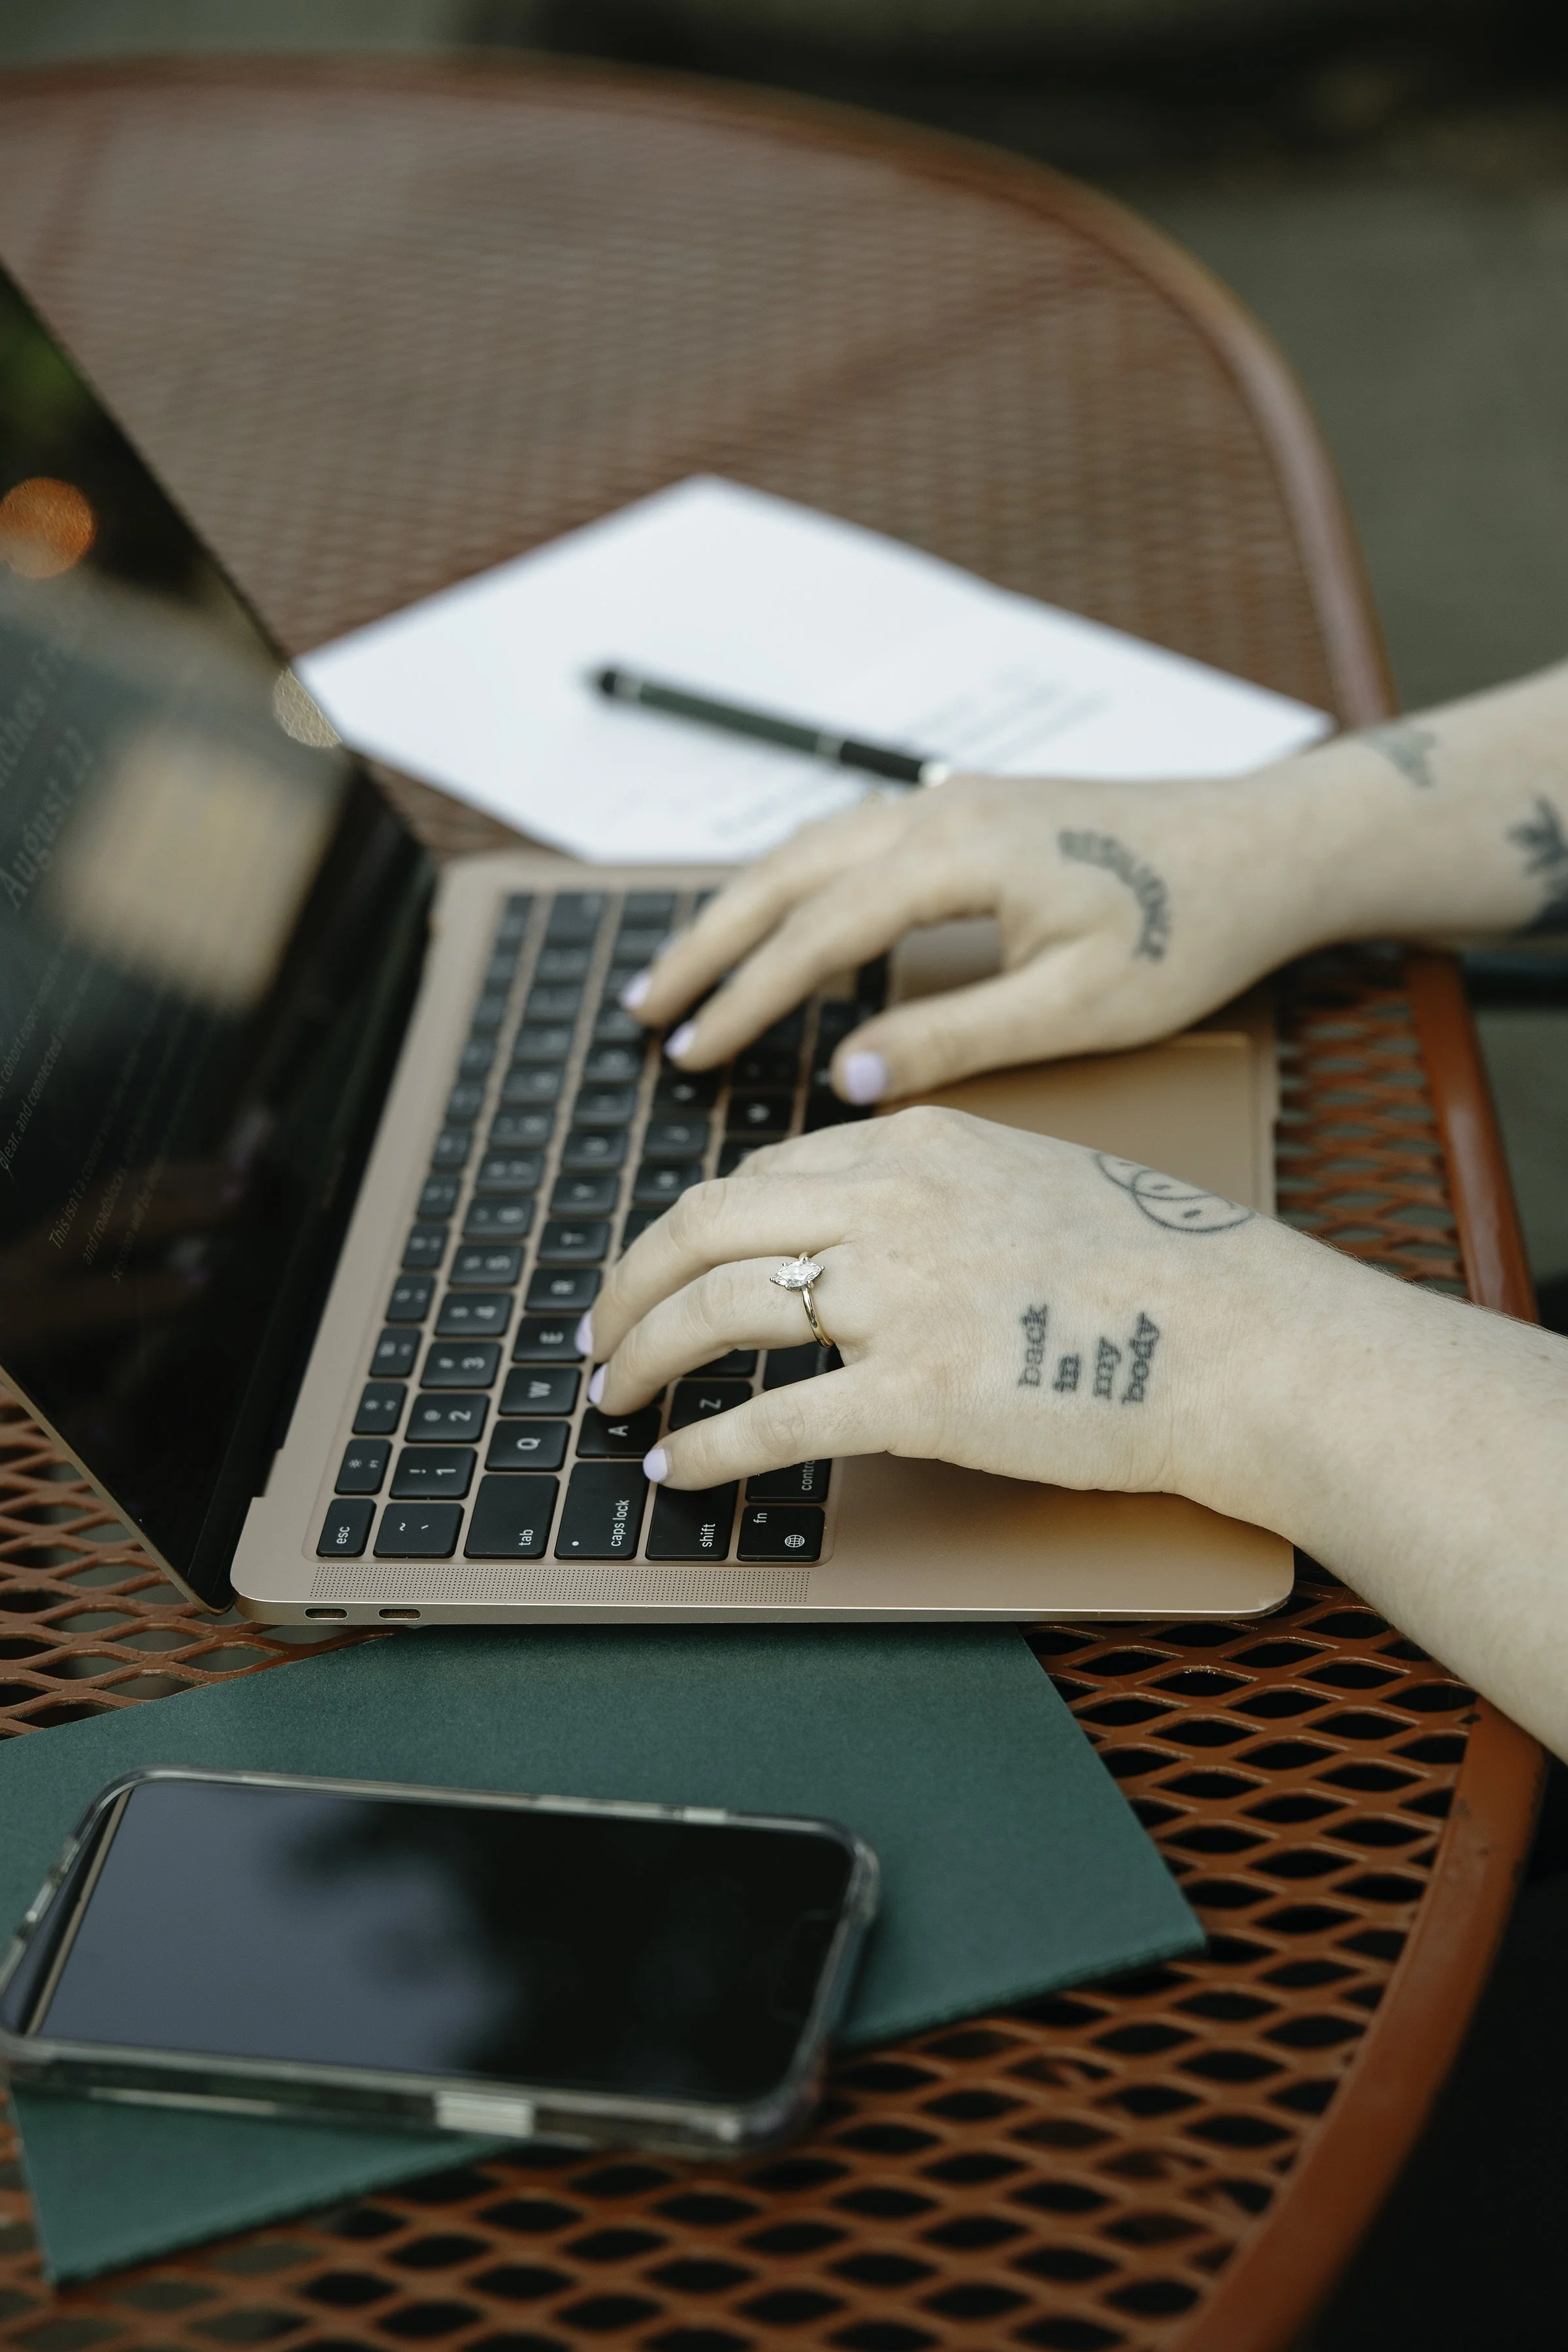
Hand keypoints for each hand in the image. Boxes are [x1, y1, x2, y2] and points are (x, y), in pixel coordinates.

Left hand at [587, 1105, 1294, 1511]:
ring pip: (716, 1310)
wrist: (1246, 1340)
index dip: (686, 1230)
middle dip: (631, 1284)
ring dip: (645, 1357)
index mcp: (919, 1145)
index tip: (658, 1269)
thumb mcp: (1037, 1177)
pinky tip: (678, 1471)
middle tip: (600, 1335)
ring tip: (616, 1399)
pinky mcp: (918, 1394)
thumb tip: (862, 1220)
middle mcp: (892, 1203)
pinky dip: (707, 1449)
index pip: (758, 1176)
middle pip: (705, 1226)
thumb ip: (939, 1187)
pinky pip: (772, 1421)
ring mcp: (900, 1296)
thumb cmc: (1165, 1271)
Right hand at [625, 769, 1331, 1099]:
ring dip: (741, 909)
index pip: (816, 934)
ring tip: (683, 973)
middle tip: (643, 1010)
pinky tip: (778, 926)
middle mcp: (940, 811)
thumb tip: (848, 1078)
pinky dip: (795, 887)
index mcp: (959, 856)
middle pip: (786, 875)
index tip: (689, 1054)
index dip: (745, 998)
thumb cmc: (1192, 929)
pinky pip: (852, 841)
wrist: (1269, 844)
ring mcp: (954, 800)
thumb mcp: (1077, 1006)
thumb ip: (955, 1038)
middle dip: (708, 945)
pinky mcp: (973, 807)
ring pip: (811, 850)